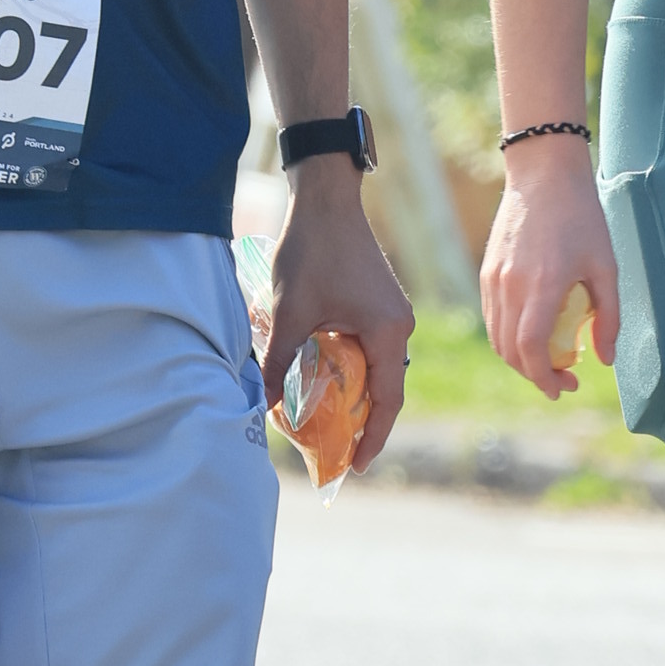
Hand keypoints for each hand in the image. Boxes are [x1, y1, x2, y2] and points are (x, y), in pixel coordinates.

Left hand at [260, 163, 414, 467]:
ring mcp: (392, 314)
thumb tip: (264, 405)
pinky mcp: (379, 304)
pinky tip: (324, 381)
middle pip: (385, 388)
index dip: (373, 437)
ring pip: (376, 369)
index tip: (356, 466)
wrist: (325, 199)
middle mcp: (399, 326)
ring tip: (327, 423)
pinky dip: (351, 370)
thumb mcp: (288, 313)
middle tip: (336, 453)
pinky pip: (370, 349)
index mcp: (388, 332)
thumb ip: (278, 362)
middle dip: (361, 423)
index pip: (388, 400)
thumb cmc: (311, 252)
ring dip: (354, 395)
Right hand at [481, 139, 618, 397]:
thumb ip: (608, 317)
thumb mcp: (607, 267)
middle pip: (512, 352)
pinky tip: (533, 334)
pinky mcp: (487, 273)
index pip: (532, 350)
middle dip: (536, 375)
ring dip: (521, 359)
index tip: (565, 389)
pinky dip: (509, 338)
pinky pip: (493, 318)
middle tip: (565, 379)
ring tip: (550, 360)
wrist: (543, 175)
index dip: (545, 378)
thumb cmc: (582, 218)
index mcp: (543, 286)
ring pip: (498, 338)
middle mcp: (511, 286)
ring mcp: (494, 280)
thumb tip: (604, 359)